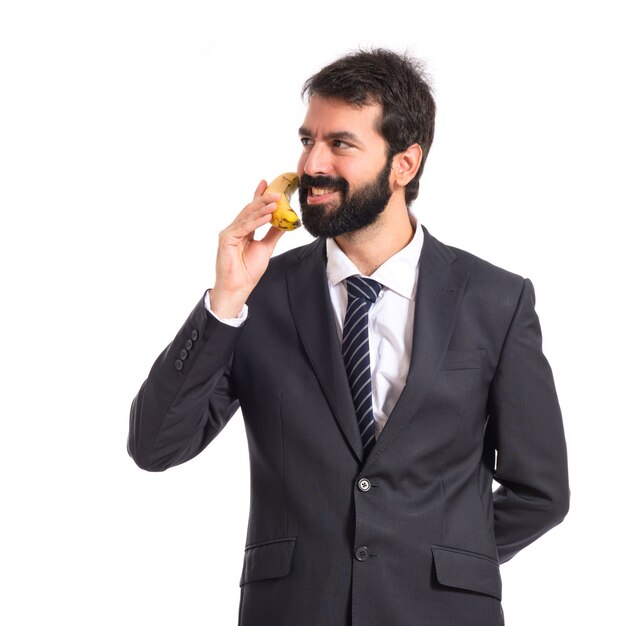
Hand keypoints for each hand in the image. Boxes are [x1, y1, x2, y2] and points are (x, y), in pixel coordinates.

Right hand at [210, 180, 284, 317]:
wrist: (239, 286)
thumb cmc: (248, 270)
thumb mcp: (266, 247)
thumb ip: (273, 233)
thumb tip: (284, 222)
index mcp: (244, 230)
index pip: (252, 210)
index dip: (259, 196)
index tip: (267, 183)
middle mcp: (235, 229)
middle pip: (250, 210)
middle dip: (264, 199)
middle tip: (277, 192)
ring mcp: (229, 233)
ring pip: (247, 216)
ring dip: (262, 208)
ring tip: (276, 202)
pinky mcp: (226, 238)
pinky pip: (244, 227)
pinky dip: (256, 221)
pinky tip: (267, 216)